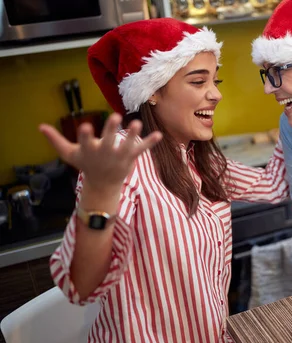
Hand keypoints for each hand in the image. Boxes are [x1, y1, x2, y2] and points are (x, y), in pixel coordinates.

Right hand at [39, 113, 161, 192]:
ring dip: (132, 134)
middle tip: (115, 116)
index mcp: (89, 150)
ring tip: (137, 123)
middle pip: (108, 140)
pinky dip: (150, 142)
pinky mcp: (131, 157)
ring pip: (127, 144)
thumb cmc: (85, 165)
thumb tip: (39, 126)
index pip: (85, 141)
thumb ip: (56, 140)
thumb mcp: (69, 154)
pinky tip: (159, 135)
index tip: (85, 125)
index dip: (85, 134)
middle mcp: (105, 153)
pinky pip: (142, 149)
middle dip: (111, 129)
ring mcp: (119, 156)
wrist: (102, 185)